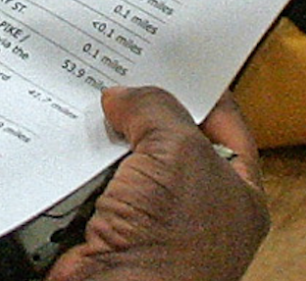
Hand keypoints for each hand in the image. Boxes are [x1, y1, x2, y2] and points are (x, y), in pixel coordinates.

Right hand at [47, 87, 269, 280]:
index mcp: (236, 191)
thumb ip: (157, 111)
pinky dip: (78, 160)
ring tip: (89, 101)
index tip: (173, 60)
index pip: (224, 124)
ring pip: (125, 156)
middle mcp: (194, 205)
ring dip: (106, 135)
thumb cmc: (169, 246)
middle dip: (143, 110)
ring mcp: (148, 216)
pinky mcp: (106, 223)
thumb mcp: (179, 154)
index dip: (200, 90)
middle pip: (168, 136)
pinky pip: (91, 178)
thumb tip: (124, 98)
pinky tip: (68, 139)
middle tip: (122, 73)